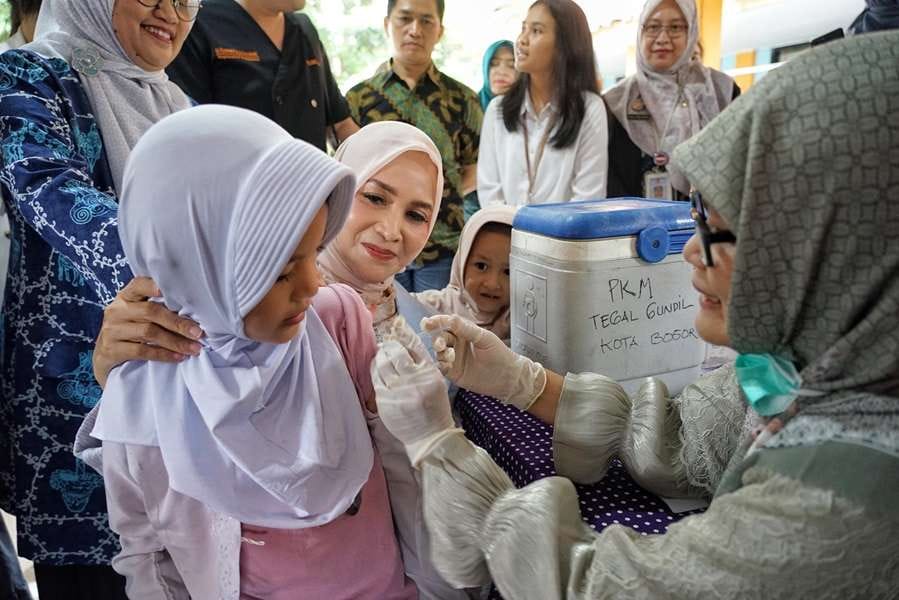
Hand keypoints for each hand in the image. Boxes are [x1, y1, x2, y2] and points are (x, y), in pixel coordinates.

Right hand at [93, 277, 203, 387]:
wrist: (104, 358)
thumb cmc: (130, 332)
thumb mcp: (139, 316)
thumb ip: (158, 309)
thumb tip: (194, 315)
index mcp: (125, 297)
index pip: (139, 285)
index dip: (154, 286)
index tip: (173, 291)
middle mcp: (117, 310)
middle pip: (151, 312)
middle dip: (178, 323)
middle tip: (198, 332)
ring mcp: (112, 330)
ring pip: (148, 332)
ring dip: (175, 341)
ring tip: (194, 348)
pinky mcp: (111, 350)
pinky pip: (141, 351)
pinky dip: (163, 354)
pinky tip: (178, 357)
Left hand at [372, 327, 456, 465]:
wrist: (430, 437)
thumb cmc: (434, 408)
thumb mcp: (436, 382)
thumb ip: (422, 364)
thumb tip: (404, 345)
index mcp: (429, 374)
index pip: (411, 349)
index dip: (399, 341)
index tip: (394, 340)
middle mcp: (413, 381)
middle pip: (394, 354)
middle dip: (387, 347)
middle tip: (385, 346)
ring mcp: (398, 391)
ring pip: (382, 364)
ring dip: (379, 356)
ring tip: (380, 355)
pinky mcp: (385, 402)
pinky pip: (375, 379)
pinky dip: (374, 370)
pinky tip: (377, 369)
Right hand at [421, 314, 545, 410]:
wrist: (508, 377)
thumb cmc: (500, 354)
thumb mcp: (484, 338)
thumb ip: (466, 329)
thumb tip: (450, 318)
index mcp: (464, 332)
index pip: (447, 324)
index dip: (436, 322)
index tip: (427, 323)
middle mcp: (457, 344)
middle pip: (440, 338)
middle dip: (437, 339)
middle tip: (440, 344)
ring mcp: (454, 358)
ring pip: (439, 352)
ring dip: (440, 352)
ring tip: (450, 356)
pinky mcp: (453, 372)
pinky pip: (441, 367)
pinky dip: (441, 365)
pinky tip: (447, 365)